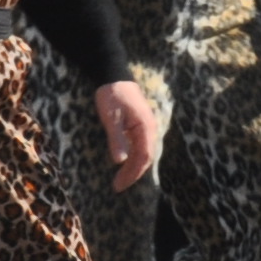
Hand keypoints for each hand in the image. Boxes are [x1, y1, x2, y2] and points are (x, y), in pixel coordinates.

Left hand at [92, 77, 161, 192]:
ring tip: (121, 179)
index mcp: (145, 128)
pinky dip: (133, 157)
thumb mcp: (111, 118)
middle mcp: (150, 129)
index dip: (132, 174)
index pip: (143, 157)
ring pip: (143, 152)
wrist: (114, 75)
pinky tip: (124, 163)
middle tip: (117, 186)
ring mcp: (146, 126)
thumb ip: (117, 139)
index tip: (119, 185)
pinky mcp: (140, 124)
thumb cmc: (112, 95)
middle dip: (132, 174)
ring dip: (133, 167)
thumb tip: (120, 161)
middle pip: (145, 157)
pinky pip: (140, 145)